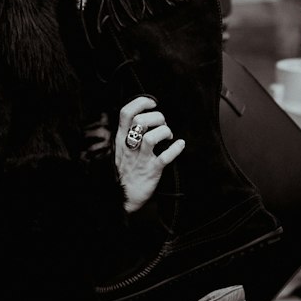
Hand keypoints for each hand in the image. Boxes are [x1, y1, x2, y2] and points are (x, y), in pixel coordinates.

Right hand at [115, 96, 184, 213]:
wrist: (123, 198)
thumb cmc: (125, 171)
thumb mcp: (120, 149)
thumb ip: (128, 133)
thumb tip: (145, 116)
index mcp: (121, 139)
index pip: (126, 113)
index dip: (140, 102)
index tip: (152, 102)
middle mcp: (129, 147)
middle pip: (140, 121)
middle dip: (157, 117)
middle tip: (163, 124)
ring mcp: (140, 159)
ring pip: (151, 137)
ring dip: (165, 132)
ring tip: (169, 136)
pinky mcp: (151, 171)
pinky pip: (165, 158)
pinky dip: (175, 149)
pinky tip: (180, 144)